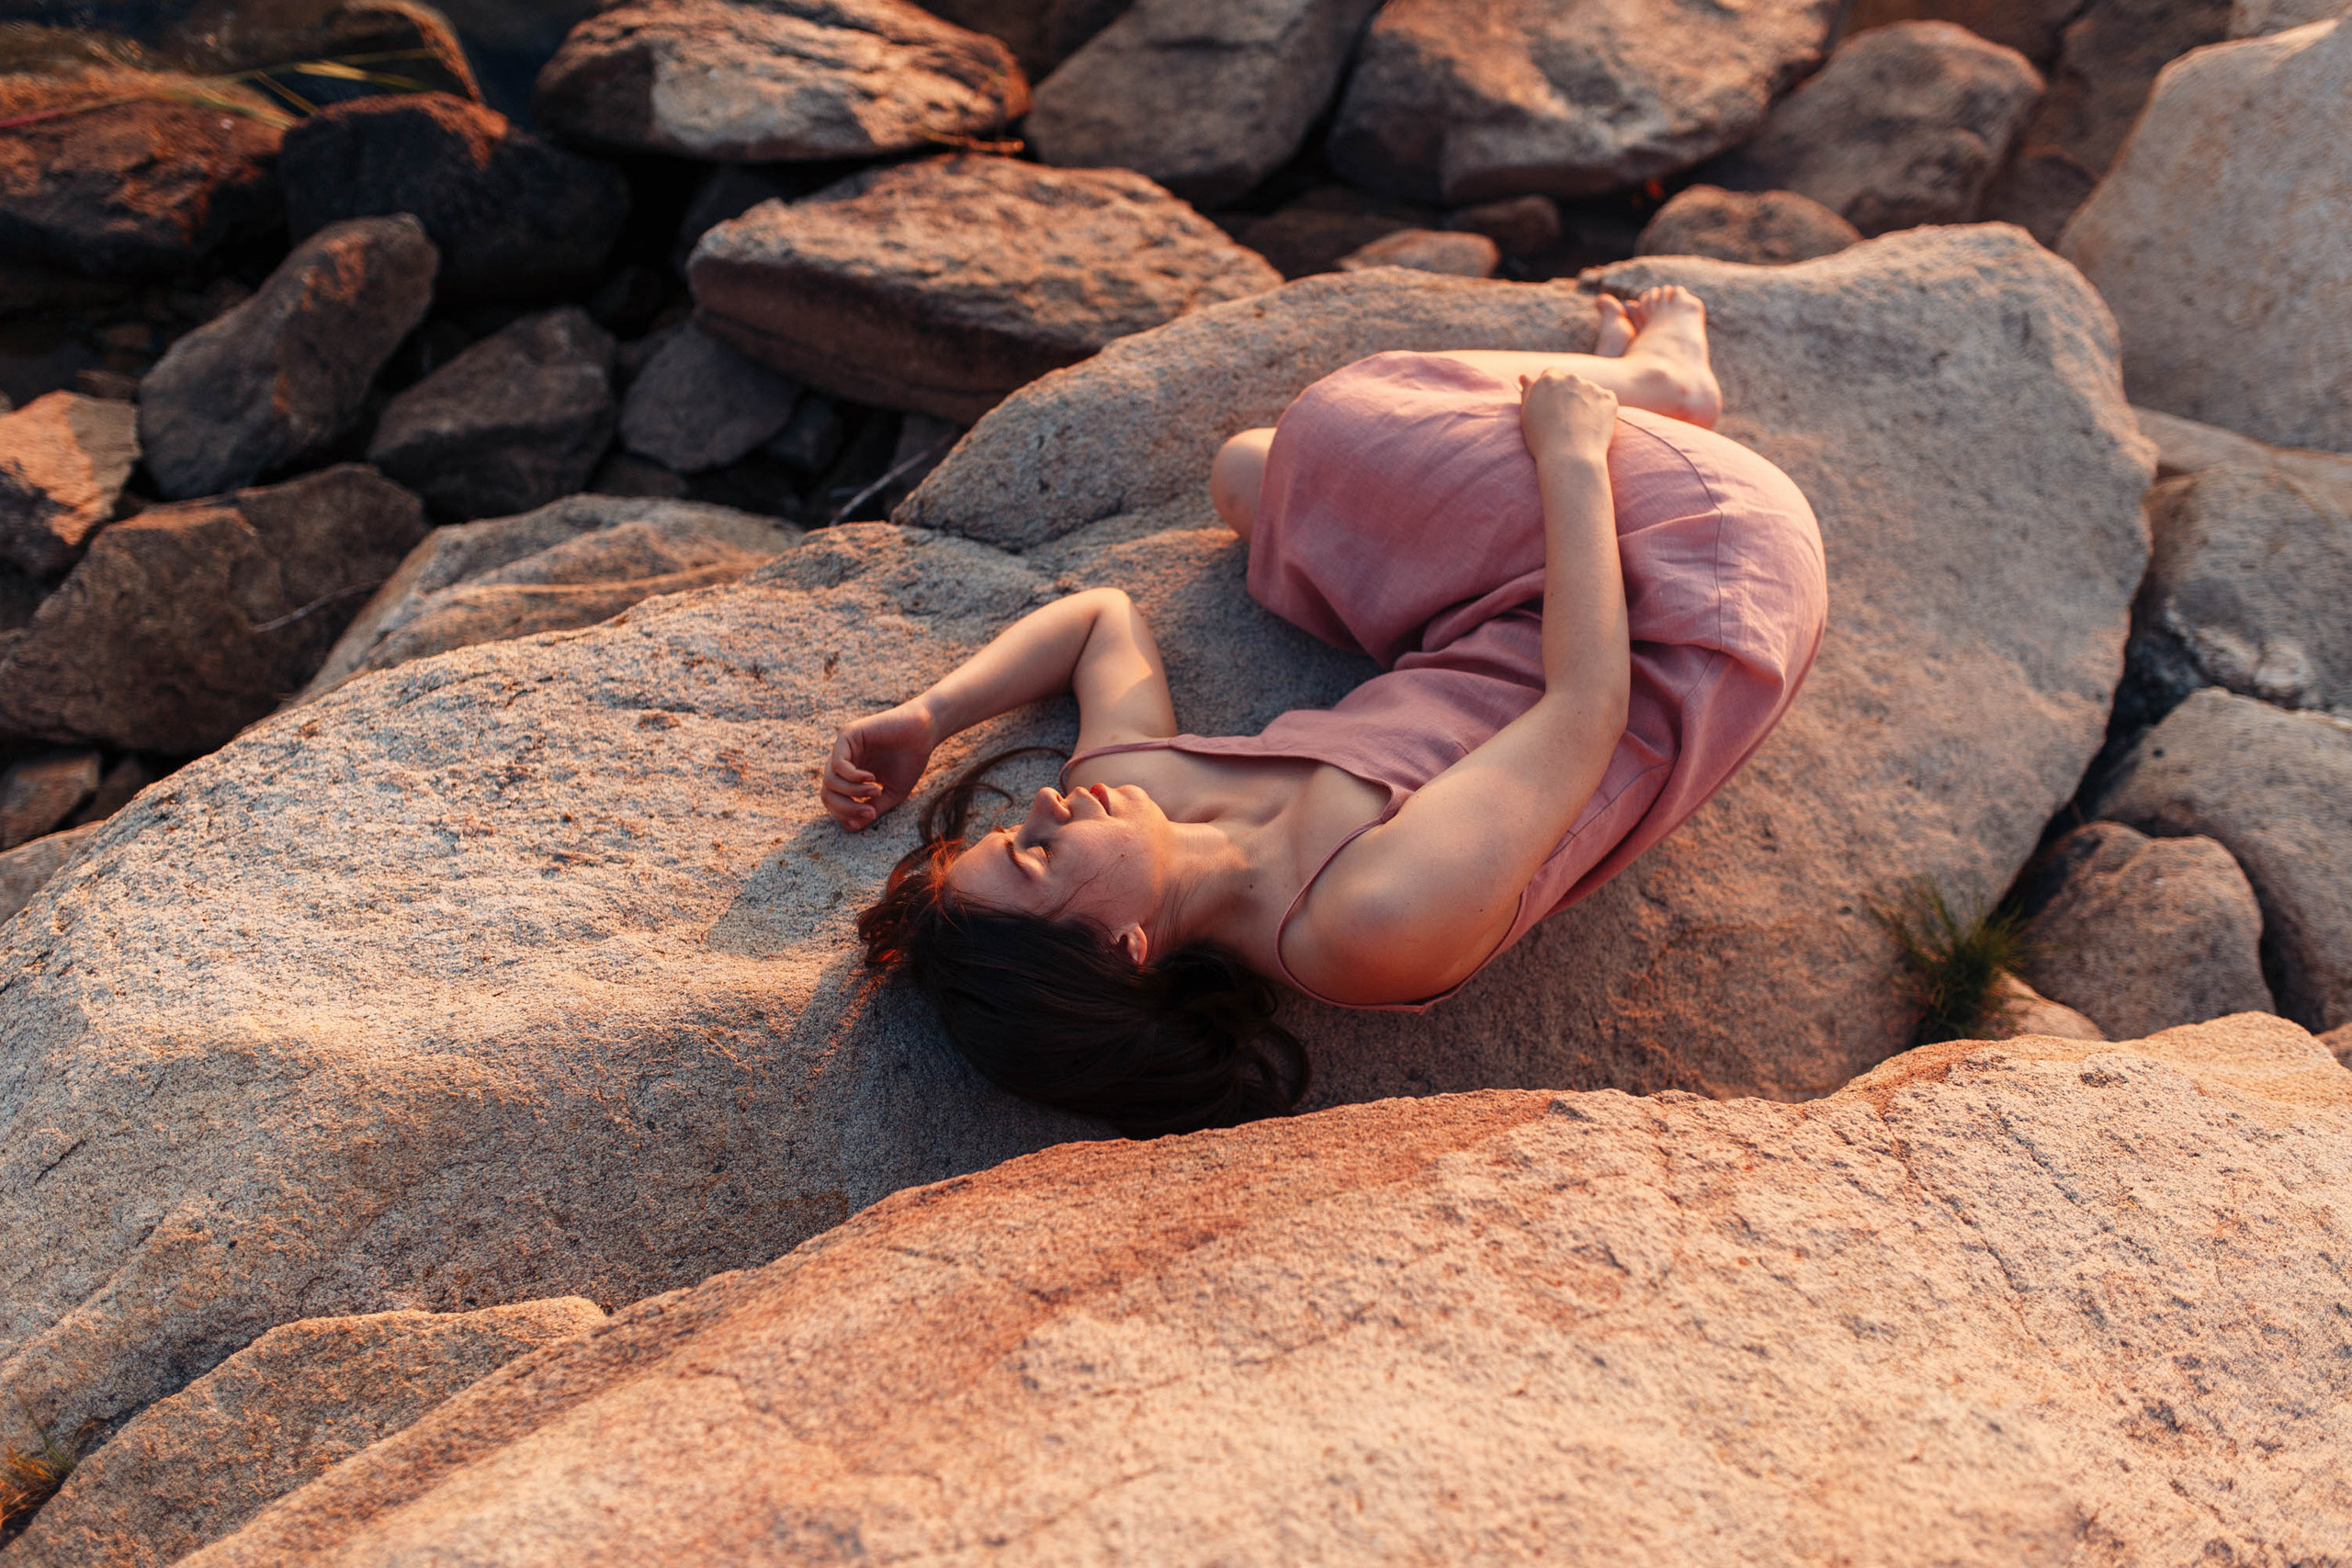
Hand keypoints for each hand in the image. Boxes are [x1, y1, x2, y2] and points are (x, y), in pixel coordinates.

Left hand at [821, 701, 936, 829]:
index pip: (834, 800)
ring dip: (852, 793)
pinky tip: (871, 778)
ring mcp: (843, 748)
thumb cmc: (910, 761)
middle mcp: (842, 761)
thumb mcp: (891, 794)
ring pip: (830, 781)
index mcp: (849, 776)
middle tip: (869, 811)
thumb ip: (872, 809)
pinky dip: (853, 777)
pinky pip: (838, 764)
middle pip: (827, 793)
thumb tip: (852, 827)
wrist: (924, 732)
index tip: (868, 817)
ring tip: (875, 792)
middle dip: (846, 808)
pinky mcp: (848, 735)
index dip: (845, 814)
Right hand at [1517, 369, 1617, 464]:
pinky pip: (1606, 401)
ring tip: (1581, 427)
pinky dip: (1602, 410)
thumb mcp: (1527, 415)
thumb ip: (1528, 392)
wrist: (1570, 459)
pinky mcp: (1609, 398)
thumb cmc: (1543, 441)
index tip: (1553, 406)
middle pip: (1570, 381)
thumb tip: (1524, 376)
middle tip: (1567, 419)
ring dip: (1586, 401)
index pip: (1551, 374)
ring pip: (1589, 391)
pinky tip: (1594, 427)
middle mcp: (1570, 378)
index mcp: (1548, 380)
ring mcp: (1591, 387)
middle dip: (1569, 394)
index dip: (1552, 390)